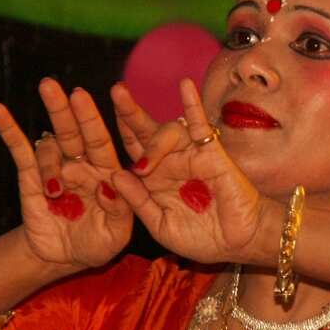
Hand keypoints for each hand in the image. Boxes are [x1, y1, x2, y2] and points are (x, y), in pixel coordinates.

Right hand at [0, 79, 131, 269]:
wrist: (63, 258)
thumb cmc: (97, 243)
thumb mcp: (116, 235)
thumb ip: (119, 210)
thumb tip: (109, 185)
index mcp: (106, 171)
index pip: (101, 141)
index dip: (94, 119)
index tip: (85, 96)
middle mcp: (81, 163)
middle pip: (73, 130)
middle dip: (64, 109)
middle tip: (55, 88)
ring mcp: (55, 168)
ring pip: (49, 148)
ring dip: (48, 164)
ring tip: (52, 191)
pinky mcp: (30, 176)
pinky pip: (20, 150)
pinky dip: (9, 130)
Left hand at [110, 79, 275, 265]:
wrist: (238, 244)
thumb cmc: (200, 239)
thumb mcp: (161, 226)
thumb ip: (138, 202)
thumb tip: (115, 176)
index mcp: (152, 180)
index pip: (130, 151)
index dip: (114, 136)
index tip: (91, 122)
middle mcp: (168, 162)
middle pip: (144, 131)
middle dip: (129, 112)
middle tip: (116, 92)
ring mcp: (189, 155)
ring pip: (167, 131)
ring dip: (155, 139)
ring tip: (146, 165)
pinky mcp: (211, 153)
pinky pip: (200, 124)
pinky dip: (192, 104)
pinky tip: (185, 85)